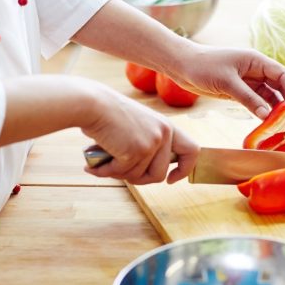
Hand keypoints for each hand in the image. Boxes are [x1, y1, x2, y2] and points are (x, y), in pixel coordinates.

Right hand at [80, 82, 198, 184]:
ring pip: (139, 177)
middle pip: (159, 174)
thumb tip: (140, 175)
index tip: (171, 179)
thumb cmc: (108, 114)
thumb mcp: (137, 126)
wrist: (93, 104)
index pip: (192, 150)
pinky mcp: (136, 151)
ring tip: (103, 163)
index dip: (184, 169)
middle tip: (121, 173)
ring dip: (119, 174)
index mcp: (166, 126)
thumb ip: (145, 145)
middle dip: (139, 179)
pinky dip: (107, 171)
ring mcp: (151, 143)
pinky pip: (123, 173)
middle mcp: (163, 134)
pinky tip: (94, 165)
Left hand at [164, 44, 284, 118]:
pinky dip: (261, 111)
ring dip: (275, 109)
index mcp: (256, 60)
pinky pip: (255, 102)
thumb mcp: (227, 82)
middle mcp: (255, 70)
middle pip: (279, 86)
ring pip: (268, 96)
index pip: (283, 75)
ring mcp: (247, 81)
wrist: (182, 66)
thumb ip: (248, 98)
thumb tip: (268, 115)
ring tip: (281, 126)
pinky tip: (266, 123)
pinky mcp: (238, 91)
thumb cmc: (203, 66)